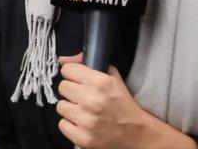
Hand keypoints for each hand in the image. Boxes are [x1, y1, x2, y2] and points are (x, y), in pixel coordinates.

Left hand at [56, 54, 195, 148]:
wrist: (136, 133)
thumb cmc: (123, 104)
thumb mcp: (112, 78)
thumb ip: (88, 64)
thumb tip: (62, 59)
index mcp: (100, 82)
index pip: (67, 70)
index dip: (73, 75)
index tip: (78, 80)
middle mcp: (91, 100)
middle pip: (62, 87)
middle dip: (72, 91)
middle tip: (82, 97)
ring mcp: (86, 120)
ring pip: (60, 106)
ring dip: (70, 108)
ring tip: (83, 111)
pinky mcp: (82, 137)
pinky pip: (62, 125)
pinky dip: (71, 124)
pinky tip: (82, 123)